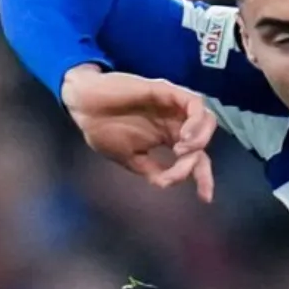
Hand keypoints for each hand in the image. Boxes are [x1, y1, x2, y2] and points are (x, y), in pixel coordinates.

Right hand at [61, 66, 215, 201]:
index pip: (197, 157)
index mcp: (169, 136)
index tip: (205, 197)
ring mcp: (173, 106)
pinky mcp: (167, 90)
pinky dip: (196, 120)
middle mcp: (176, 122)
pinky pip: (194, 103)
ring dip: (201, 139)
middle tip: (185, 168)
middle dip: (202, 163)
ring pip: (207, 120)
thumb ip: (152, 170)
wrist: (82, 106)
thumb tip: (168, 184)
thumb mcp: (129, 158)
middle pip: (205, 141)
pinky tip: (183, 136)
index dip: (204, 177)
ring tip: (181, 151)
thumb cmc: (103, 128)